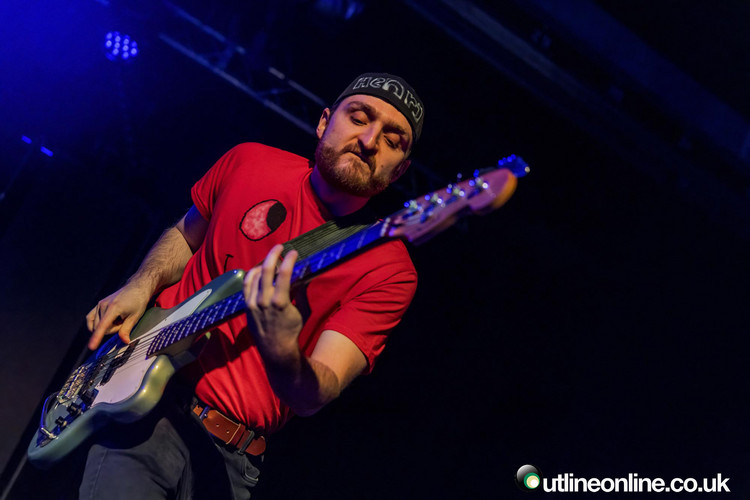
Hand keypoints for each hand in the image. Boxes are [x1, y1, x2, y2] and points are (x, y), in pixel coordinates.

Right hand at [86, 283, 150, 349]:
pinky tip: (108, 321)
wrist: (136, 288)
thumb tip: (125, 341)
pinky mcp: (98, 304)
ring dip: (107, 326)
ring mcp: (99, 304)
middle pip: (101, 328)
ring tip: (118, 318)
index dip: (97, 338)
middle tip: (123, 321)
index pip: (103, 326)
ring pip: (97, 325)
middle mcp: (103, 305)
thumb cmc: (138, 301)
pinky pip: (91, 318)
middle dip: (112, 329)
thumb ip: (127, 329)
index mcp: (114, 308)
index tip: (91, 347)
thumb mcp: (135, 316)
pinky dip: (97, 324)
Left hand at [243, 244, 302, 359]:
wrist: (275, 348)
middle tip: (280, 247)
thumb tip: (304, 275)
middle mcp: (264, 300)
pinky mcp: (247, 305)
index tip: (294, 252)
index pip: (284, 273)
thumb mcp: (302, 311)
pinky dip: (252, 274)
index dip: (289, 259)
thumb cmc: (292, 330)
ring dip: (264, 264)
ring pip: (255, 275)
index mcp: (280, 301)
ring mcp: (253, 302)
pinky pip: (246, 284)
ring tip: (270, 259)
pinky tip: (258, 270)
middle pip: (267, 269)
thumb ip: (302, 292)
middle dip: (274, 254)